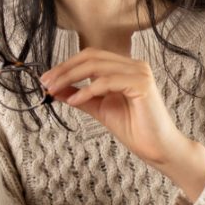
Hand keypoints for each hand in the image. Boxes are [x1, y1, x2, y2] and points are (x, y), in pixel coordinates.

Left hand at [40, 50, 204, 197]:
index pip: (91, 56)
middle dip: (64, 69)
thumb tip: (57, 89)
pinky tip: (75, 100)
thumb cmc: (135, 129)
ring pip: (96, 66)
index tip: (47, 79)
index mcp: (126, 68)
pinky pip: (107, 82)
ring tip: (54, 90)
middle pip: (91, 57)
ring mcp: (140, 72)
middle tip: (46, 82)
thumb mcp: (100, 109)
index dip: (67, 65)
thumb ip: (82, 97)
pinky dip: (87, 90)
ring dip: (70, 77)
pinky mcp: (142, 84)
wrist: (158, 149)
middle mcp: (135, 65)